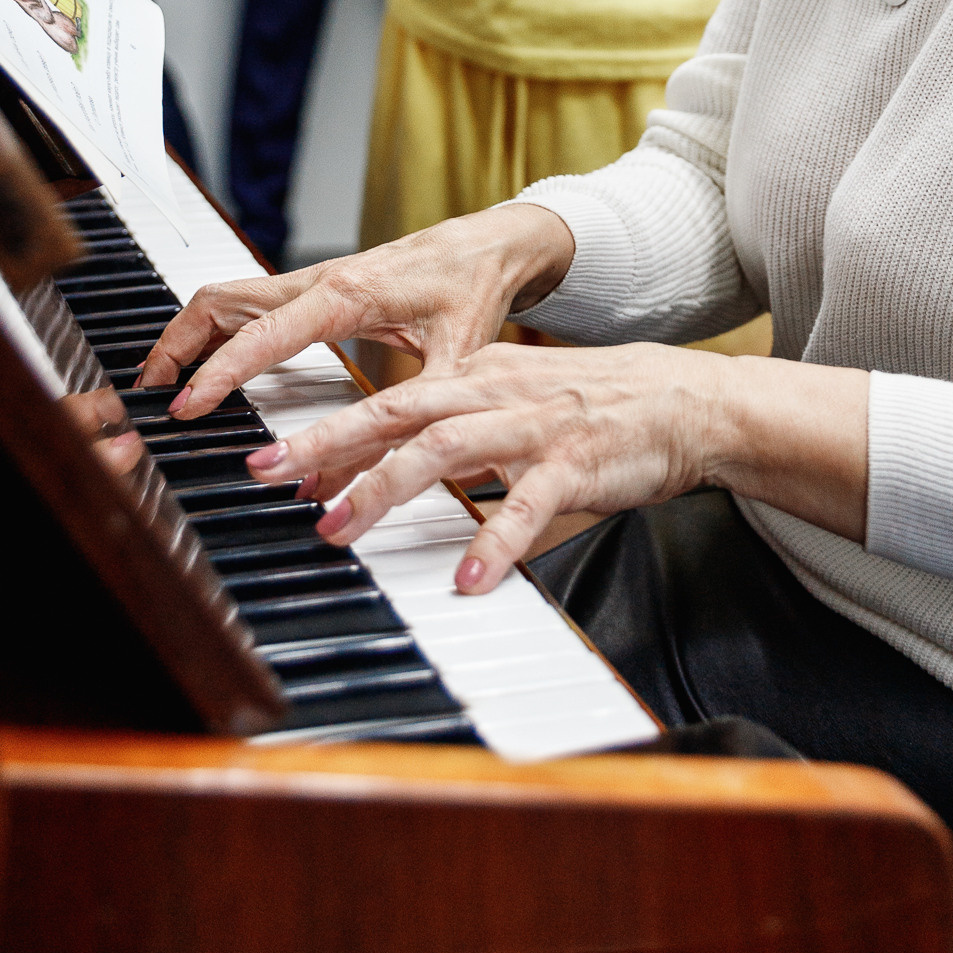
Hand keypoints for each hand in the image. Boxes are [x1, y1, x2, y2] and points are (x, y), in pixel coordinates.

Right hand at [135, 202, 578, 412]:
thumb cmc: (473, 289)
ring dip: (189, 334)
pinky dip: (216, 328)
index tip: (186, 407)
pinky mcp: (316, 286)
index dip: (217, 373)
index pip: (260, 334)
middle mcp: (319, 280)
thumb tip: (347, 480)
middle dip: (177, 344)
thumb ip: (404, 423)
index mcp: (345, 295)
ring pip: (228, 297)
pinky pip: (249, 302)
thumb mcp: (453, 363)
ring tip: (164, 381)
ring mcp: (313, 280)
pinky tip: (209, 361)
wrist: (492, 244)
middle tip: (151, 394)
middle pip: (221, 302)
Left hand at [247, 342, 732, 592]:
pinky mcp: (573, 464)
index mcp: (477, 374)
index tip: (274, 464)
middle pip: (395, 411)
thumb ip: (457, 428)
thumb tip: (388, 471)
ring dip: (384, 488)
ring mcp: (532, 426)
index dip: (327, 432)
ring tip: (341, 527)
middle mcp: (494, 392)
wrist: (684, 400)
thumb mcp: (515, 399)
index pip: (387, 400)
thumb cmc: (595, 406)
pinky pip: (526, 507)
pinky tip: (467, 578)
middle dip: (325, 443)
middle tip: (268, 474)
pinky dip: (493, 542)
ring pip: (444, 449)